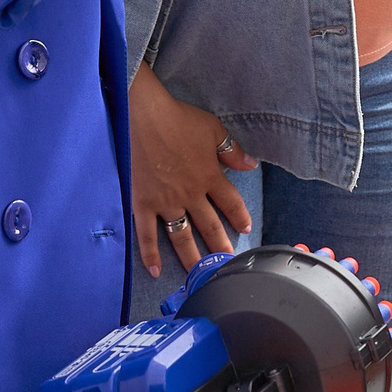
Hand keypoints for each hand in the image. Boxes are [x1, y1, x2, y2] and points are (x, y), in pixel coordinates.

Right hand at [127, 67, 254, 276]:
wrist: (142, 117)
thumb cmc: (177, 119)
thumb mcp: (212, 129)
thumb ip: (231, 150)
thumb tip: (249, 165)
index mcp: (210, 176)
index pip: (230, 202)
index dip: (239, 216)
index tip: (246, 228)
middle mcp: (191, 194)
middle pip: (209, 226)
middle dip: (220, 246)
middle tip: (227, 263)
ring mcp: (166, 203)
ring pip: (182, 237)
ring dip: (192, 257)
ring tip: (199, 274)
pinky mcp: (143, 204)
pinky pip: (147, 235)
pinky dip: (150, 254)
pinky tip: (155, 271)